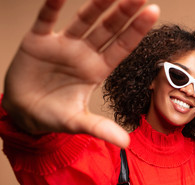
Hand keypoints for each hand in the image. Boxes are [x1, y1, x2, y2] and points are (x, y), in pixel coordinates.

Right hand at [2, 0, 159, 147]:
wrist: (24, 112)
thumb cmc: (54, 115)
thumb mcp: (78, 122)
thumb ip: (101, 128)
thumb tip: (127, 144)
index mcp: (97, 70)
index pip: (121, 47)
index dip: (136, 30)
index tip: (153, 12)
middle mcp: (84, 53)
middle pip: (108, 28)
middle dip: (123, 12)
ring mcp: (62, 45)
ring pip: (84, 19)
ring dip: (97, 4)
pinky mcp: (38, 41)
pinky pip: (46, 19)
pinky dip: (52, 5)